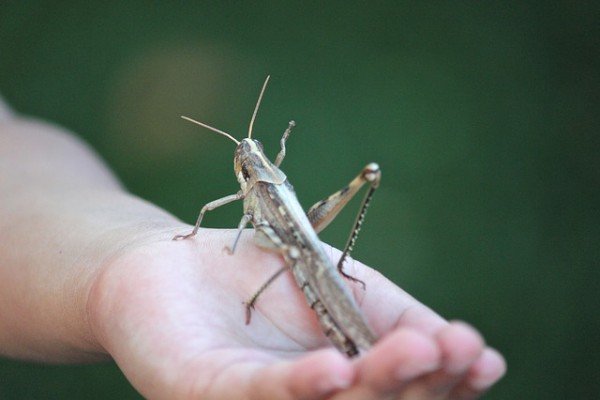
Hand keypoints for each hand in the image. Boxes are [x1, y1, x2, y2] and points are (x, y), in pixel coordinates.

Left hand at [88, 228, 504, 399]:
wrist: (173, 257)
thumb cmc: (266, 273)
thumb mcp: (346, 287)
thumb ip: (400, 319)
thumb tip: (474, 354)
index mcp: (340, 382)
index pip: (402, 395)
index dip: (446, 382)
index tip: (481, 354)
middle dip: (420, 384)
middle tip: (455, 350)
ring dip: (377, 384)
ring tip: (418, 352)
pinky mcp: (204, 390)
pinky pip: (259, 394)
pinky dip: (300, 384)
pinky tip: (335, 369)